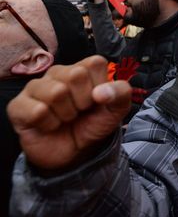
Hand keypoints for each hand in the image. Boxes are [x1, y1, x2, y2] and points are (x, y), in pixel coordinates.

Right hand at [7, 56, 130, 170]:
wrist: (75, 153)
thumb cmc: (93, 124)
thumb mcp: (116, 110)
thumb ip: (121, 93)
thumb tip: (102, 91)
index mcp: (82, 68)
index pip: (95, 63)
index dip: (100, 86)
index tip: (96, 100)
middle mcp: (58, 73)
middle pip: (76, 75)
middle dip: (83, 101)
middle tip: (79, 111)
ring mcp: (35, 87)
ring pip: (56, 92)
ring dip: (66, 114)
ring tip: (64, 118)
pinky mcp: (18, 105)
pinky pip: (38, 111)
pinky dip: (50, 125)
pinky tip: (49, 125)